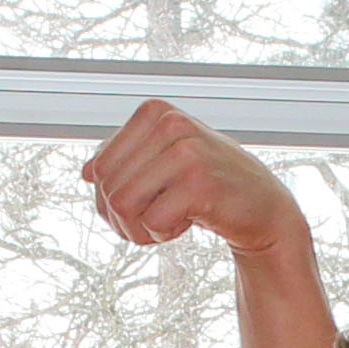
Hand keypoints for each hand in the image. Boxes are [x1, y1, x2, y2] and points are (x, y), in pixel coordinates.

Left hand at [83, 102, 307, 260]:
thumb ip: (126, 159)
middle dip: (124, 219)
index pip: (98, 167)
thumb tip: (85, 172)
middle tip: (153, 225)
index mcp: (154, 112)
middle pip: (108, 188)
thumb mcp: (165, 160)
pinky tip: (187, 225)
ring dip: (140, 230)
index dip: (109, 200)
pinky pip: (152, 222)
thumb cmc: (209, 183)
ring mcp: (185, 150)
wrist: (263, 206)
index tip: (141, 207)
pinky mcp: (199, 182)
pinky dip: (162, 235)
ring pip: (123, 206)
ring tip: (166, 226)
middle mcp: (169, 123)